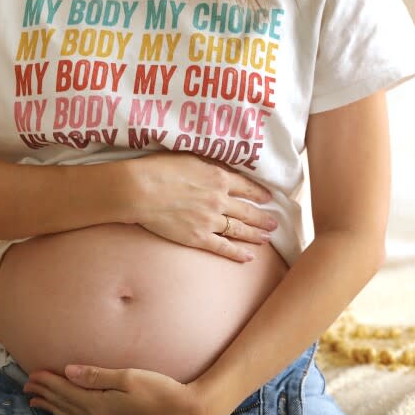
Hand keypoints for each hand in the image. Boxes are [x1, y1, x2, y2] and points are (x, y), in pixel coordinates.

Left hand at [22, 364, 213, 414]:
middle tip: (27, 386)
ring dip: (53, 411)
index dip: (48, 382)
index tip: (32, 373)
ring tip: (36, 404)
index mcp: (101, 404)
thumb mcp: (130, 376)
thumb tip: (69, 371)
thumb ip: (97, 375)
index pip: (66, 391)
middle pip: (65, 406)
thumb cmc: (162, 390)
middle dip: (45, 395)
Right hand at [123, 151, 279, 262]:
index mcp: (219, 178)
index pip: (246, 187)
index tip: (268, 198)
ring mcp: (210, 220)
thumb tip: (218, 169)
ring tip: (266, 238)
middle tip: (274, 223)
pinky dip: (237, 253)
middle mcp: (219, 200)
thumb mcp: (189, 157)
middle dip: (262, 217)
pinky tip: (248, 257)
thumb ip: (207, 165)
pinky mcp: (198, 237)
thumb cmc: (158, 169)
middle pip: (247, 211)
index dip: (259, 193)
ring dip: (255, 234)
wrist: (140, 190)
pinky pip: (223, 247)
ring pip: (239, 230)